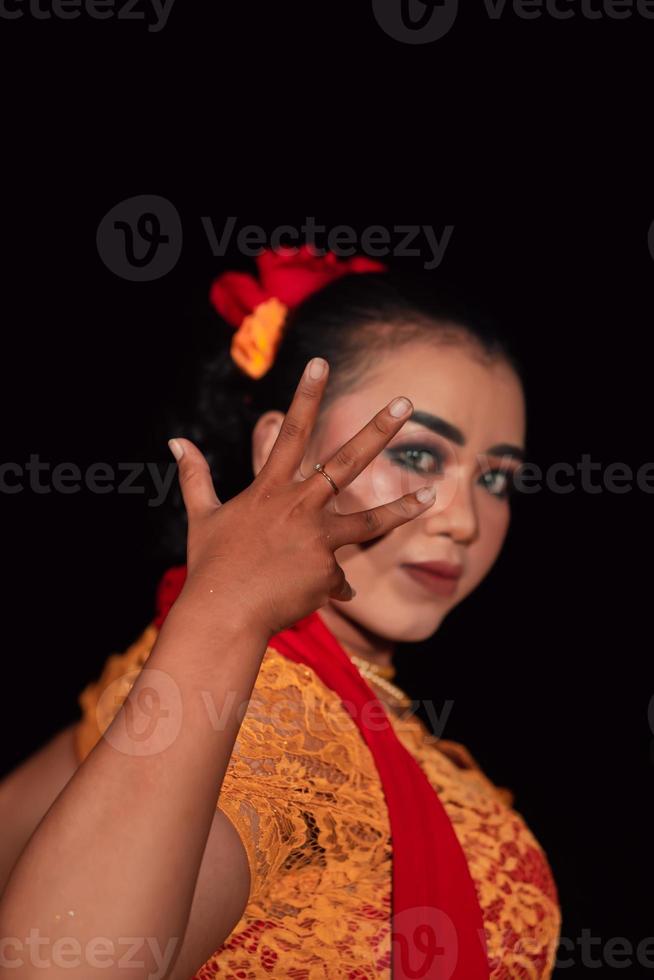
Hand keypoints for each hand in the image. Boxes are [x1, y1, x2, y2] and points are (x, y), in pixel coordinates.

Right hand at [168, 357, 436, 639]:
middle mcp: (299, 507)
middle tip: (406, 403)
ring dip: (402, 507)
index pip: (291, 432)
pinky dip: (327, 586)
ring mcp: (317, 539)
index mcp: (270, 490)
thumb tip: (175, 441)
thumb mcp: (202, 516)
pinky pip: (336, 580)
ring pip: (369, 520)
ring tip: (431, 494)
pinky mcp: (327, 573)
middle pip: (347, 461)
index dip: (306, 395)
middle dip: (378, 430)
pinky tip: (311, 596)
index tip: (321, 363)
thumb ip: (196, 476)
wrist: (223, 615)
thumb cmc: (210, 566)